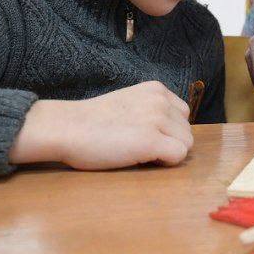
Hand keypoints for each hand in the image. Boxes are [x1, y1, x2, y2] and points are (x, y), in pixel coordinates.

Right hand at [9, 81, 193, 168]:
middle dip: (169, 143)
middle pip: (187, 132)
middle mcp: (160, 101)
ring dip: (167, 154)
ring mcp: (157, 120)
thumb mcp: (129, 103)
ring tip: (139, 153)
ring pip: (185, 145)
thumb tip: (172, 131)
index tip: (146, 136)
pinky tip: (142, 160)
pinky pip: (178, 157)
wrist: (66, 127)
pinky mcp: (151, 141)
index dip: (168, 131)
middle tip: (140, 147)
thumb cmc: (92, 121)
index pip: (183, 115)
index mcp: (156, 89)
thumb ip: (151, 109)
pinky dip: (165, 164)